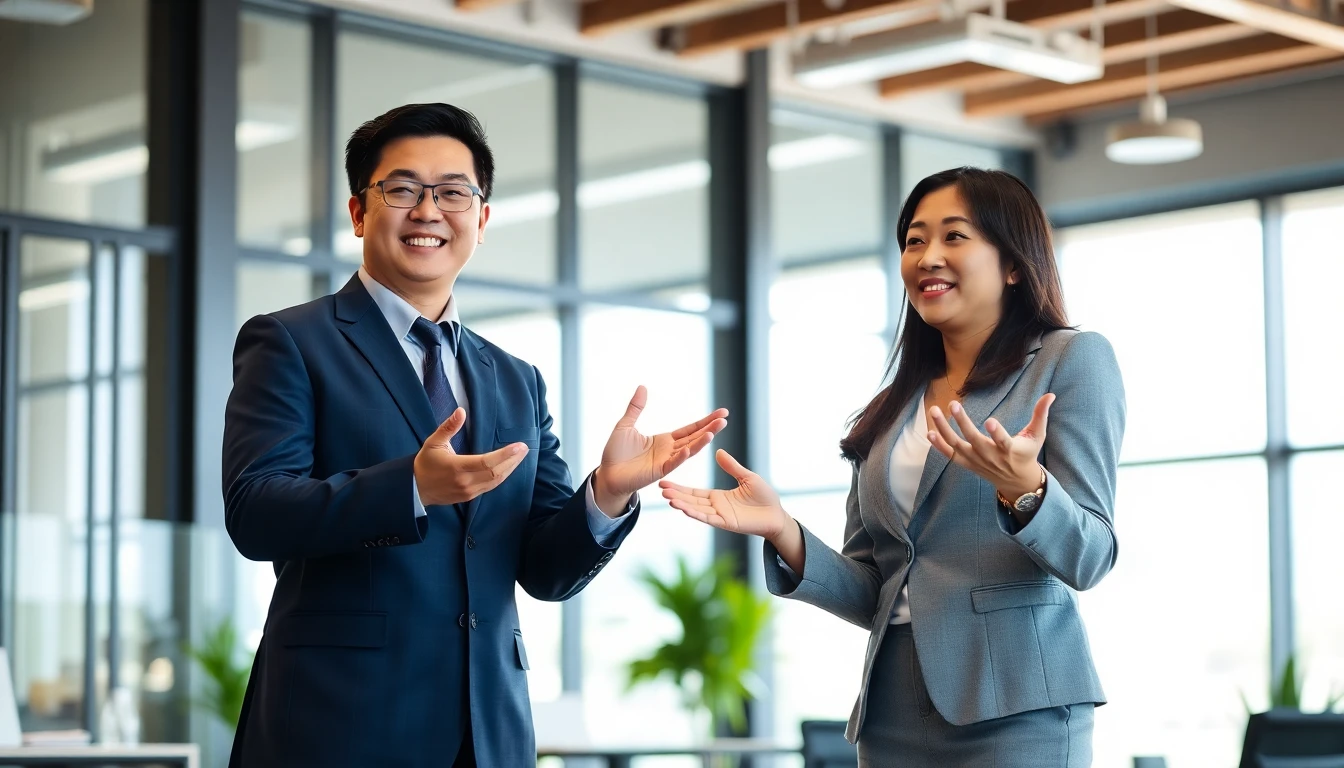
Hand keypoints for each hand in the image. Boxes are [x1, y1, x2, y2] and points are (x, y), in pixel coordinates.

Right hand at [413, 408, 529, 505]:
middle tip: (525, 448)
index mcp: (458, 467)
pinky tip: (508, 467)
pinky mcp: (470, 497)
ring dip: (510, 468)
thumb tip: (461, 411)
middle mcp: (466, 482)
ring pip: (496, 481)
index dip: (506, 455)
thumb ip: (448, 427)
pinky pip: (491, 487)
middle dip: (513, 460)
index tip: (519, 446)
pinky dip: (502, 476)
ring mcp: (469, 492)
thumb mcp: (434, 442)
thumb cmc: (425, 463)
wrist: (415, 488)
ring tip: (521, 456)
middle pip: (497, 473)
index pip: (488, 462)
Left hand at [592, 386, 728, 512]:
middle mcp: (669, 450)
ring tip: (714, 431)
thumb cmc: (616, 453)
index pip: (690, 429)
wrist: (607, 474)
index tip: (721, 413)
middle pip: (694, 437)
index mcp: (665, 440)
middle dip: (710, 428)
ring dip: (701, 442)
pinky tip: (690, 449)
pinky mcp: (658, 472)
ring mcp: (666, 462)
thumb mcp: (625, 425)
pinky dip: (681, 457)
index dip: (705, 421)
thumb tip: (642, 387)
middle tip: (725, 418)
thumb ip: (636, 407)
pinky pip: (673, 463)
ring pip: (688, 450)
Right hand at [659, 449, 789, 540]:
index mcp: (718, 497)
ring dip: (682, 505)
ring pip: (696, 510)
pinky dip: (696, 514)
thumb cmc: (764, 497)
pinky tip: (684, 509)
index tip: (664, 482)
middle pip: (691, 501)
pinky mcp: (726, 523)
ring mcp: (720, 516)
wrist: (777, 514)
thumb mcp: (747, 477)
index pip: (694, 492)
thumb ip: (732, 467)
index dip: (679, 488)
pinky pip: (708, 518)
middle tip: (660, 487)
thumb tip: (718, 452)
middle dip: (676, 495)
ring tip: (668, 498)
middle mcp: (715, 507)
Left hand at [927, 394, 1053, 499]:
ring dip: (943, 429)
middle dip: (962, 422)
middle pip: (973, 440)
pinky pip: (950, 455)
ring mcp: (976, 461)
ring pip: (956, 446)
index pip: (1003, 441)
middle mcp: (991, 456)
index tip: (990, 421)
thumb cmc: (1027, 453)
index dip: (997, 433)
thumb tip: (1050, 395)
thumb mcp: (1037, 435)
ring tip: (934, 410)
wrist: (1016, 482)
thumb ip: (1041, 414)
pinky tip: (929, 432)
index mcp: (1010, 449)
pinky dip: (938, 446)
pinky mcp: (967, 464)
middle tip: (953, 404)